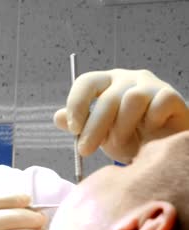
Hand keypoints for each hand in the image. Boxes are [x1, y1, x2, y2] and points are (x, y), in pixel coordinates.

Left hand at [54, 69, 188, 162]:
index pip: (86, 82)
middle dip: (94, 127)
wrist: (161, 149)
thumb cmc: (128, 138)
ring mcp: (151, 85)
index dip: (76, 104)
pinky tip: (148, 136)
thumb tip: (58, 118)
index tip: (73, 129)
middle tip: (85, 150)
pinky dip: (149, 124)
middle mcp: (127, 79)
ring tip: (121, 145)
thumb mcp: (98, 134)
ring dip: (122, 128)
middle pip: (107, 97)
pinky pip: (158, 106)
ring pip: (132, 100)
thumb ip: (79, 125)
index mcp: (106, 84)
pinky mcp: (171, 96)